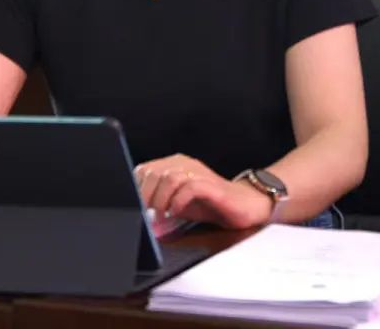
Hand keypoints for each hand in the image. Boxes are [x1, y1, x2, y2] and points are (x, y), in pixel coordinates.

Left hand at [135, 154, 272, 229]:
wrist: (245, 204)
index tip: (133, 207)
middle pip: (154, 172)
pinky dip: (178, 201)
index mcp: (174, 164)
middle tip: (146, 214)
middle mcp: (185, 164)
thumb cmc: (209, 204)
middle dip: (146, 196)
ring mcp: (199, 173)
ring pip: (169, 177)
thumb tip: (136, 214)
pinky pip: (190, 187)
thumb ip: (158, 203)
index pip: (143, 169)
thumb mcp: (177, 202)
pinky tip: (176, 213)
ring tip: (160, 216)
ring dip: (160, 199)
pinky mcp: (212, 186)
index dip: (135, 188)